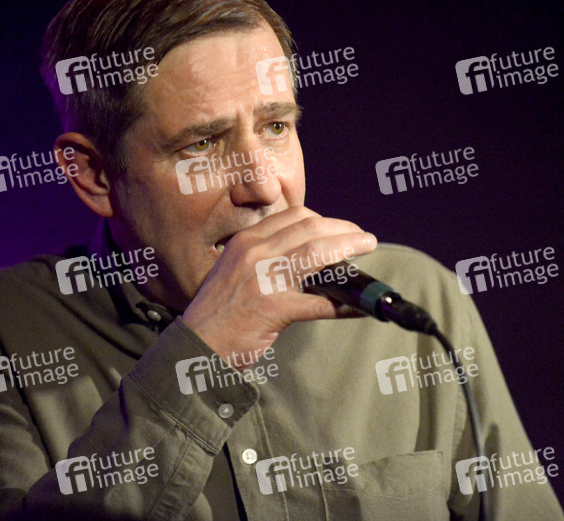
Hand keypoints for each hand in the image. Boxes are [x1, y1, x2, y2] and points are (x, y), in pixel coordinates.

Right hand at [182, 206, 376, 367]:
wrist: (195, 347)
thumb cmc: (217, 315)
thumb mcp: (233, 273)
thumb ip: (263, 260)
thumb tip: (305, 260)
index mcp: (245, 241)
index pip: (293, 216)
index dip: (323, 219)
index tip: (339, 228)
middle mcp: (254, 252)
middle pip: (311, 228)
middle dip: (344, 230)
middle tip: (363, 238)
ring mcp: (264, 279)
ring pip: (319, 253)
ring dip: (350, 249)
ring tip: (368, 249)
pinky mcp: (274, 308)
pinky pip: (321, 302)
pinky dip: (346, 303)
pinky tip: (360, 307)